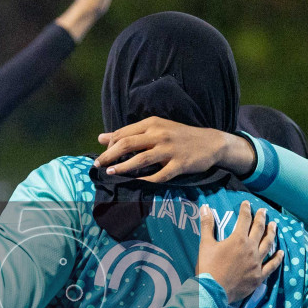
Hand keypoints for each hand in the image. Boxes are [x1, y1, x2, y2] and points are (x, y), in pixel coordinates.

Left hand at [94, 118, 253, 184]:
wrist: (211, 142)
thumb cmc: (180, 136)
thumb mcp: (156, 128)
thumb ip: (129, 133)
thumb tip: (101, 138)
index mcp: (152, 123)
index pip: (124, 133)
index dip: (110, 146)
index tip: (103, 157)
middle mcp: (159, 134)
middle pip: (128, 144)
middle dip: (110, 156)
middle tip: (97, 166)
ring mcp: (170, 149)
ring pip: (141, 159)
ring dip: (123, 167)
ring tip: (110, 174)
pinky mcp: (179, 164)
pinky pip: (160, 175)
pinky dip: (146, 181)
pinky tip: (136, 185)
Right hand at [196, 202, 283, 302]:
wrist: (212, 291)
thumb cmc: (208, 267)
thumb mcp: (205, 244)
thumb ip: (207, 225)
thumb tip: (205, 207)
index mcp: (238, 239)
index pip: (244, 219)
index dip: (246, 210)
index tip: (247, 203)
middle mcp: (251, 248)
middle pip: (259, 229)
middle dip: (261, 218)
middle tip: (264, 211)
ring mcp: (257, 262)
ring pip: (268, 244)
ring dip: (271, 233)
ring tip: (274, 225)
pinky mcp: (259, 276)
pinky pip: (272, 265)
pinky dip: (277, 258)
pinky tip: (281, 253)